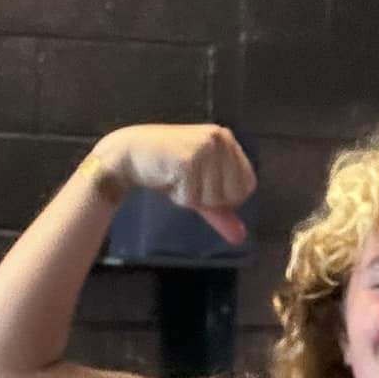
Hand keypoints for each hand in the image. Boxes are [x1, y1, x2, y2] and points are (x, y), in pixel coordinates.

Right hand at [98, 124, 255, 244]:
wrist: (130, 152)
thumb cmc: (168, 169)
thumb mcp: (200, 189)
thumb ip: (221, 211)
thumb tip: (241, 238)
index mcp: (228, 140)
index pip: (248, 186)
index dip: (225, 196)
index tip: (202, 183)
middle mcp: (221, 139)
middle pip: (233, 195)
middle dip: (208, 198)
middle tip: (188, 179)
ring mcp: (205, 147)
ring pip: (213, 198)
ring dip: (191, 197)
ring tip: (177, 177)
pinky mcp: (189, 159)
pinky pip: (193, 198)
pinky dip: (179, 196)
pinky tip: (169, 178)